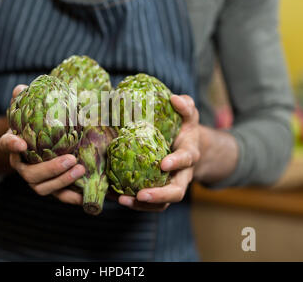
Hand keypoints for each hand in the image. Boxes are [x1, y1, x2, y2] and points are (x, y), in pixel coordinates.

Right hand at [0, 84, 85, 204]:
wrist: (40, 141)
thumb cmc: (35, 124)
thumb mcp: (29, 109)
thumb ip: (24, 99)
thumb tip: (21, 88)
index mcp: (14, 145)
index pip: (5, 144)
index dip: (11, 145)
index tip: (20, 143)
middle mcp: (22, 165)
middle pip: (30, 174)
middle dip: (50, 169)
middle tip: (70, 159)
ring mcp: (35, 179)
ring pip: (43, 188)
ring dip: (62, 181)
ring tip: (81, 170)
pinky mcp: (50, 187)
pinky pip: (58, 196)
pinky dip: (70, 197)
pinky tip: (84, 195)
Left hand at [118, 94, 199, 211]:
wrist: (186, 147)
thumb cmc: (184, 128)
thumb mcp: (188, 115)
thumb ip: (185, 107)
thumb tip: (175, 99)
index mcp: (189, 154)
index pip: (187, 160)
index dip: (176, 162)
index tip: (163, 163)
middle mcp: (182, 174)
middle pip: (176, 192)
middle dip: (159, 195)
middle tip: (141, 195)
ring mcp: (170, 185)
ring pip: (161, 203)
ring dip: (142, 205)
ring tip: (122, 200)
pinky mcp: (157, 191)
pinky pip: (147, 203)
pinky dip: (131, 202)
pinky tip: (113, 197)